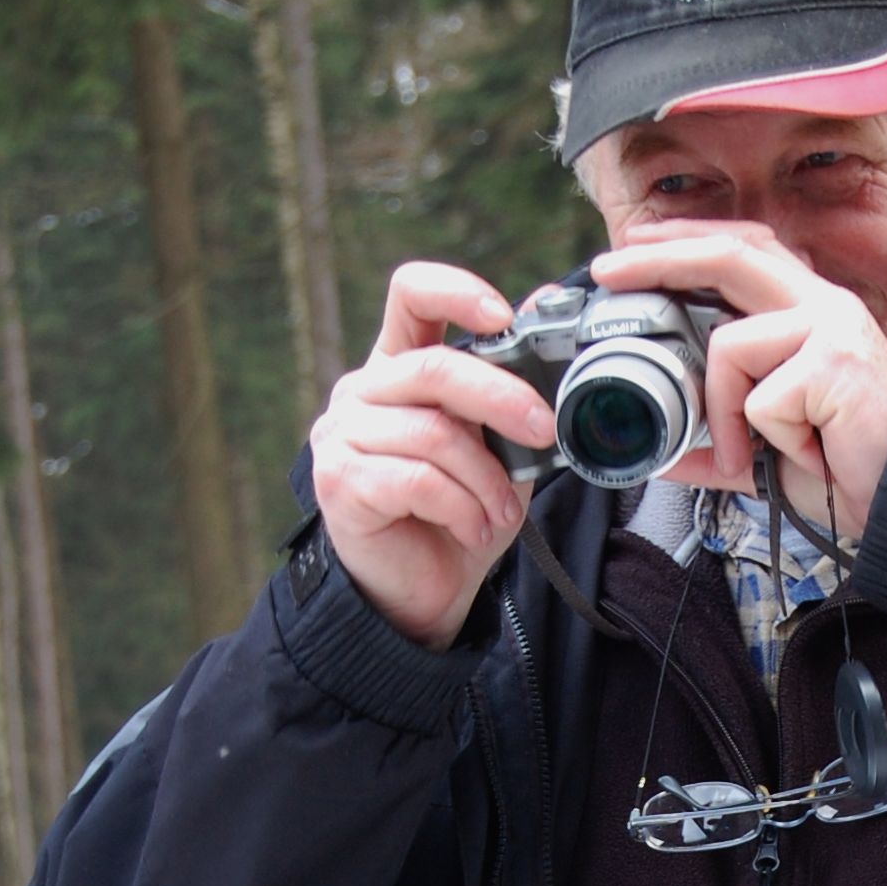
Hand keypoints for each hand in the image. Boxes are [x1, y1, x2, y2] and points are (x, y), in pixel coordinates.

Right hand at [308, 264, 560, 650]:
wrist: (422, 594)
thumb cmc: (458, 516)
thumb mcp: (500, 450)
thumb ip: (514, 392)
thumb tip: (545, 310)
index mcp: (399, 368)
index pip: (411, 295)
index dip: (456, 291)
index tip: (502, 317)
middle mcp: (362, 391)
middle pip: (434, 368)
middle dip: (501, 399)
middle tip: (544, 431)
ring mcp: (343, 435)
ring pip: (433, 434)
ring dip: (486, 479)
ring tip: (503, 511)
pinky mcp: (341, 482)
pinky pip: (417, 480)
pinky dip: (462, 508)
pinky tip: (474, 530)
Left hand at [589, 224, 886, 533]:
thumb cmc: (849, 470)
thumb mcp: (767, 451)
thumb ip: (716, 441)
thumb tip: (657, 455)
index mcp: (811, 313)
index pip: (746, 249)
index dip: (689, 238)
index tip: (635, 241)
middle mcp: (824, 306)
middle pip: (731, 254)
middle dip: (660, 257)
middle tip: (607, 269)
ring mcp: (832, 330)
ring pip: (729, 345)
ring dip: (719, 412)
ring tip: (747, 456)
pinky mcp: (834, 363)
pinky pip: (759, 397)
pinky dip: (761, 438)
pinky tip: (802, 455)